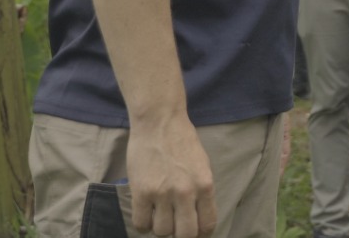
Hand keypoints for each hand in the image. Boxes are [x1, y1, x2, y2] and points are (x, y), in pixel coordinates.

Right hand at [125, 114, 215, 237]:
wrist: (159, 122)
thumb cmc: (182, 141)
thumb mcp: (202, 165)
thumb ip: (202, 191)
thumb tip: (198, 216)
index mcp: (205, 185)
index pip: (207, 225)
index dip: (200, 234)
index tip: (194, 231)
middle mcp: (186, 192)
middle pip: (185, 235)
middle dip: (181, 235)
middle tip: (175, 225)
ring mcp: (162, 193)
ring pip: (162, 232)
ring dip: (160, 227)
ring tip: (159, 214)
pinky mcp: (141, 192)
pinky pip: (141, 224)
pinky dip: (143, 224)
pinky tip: (146, 213)